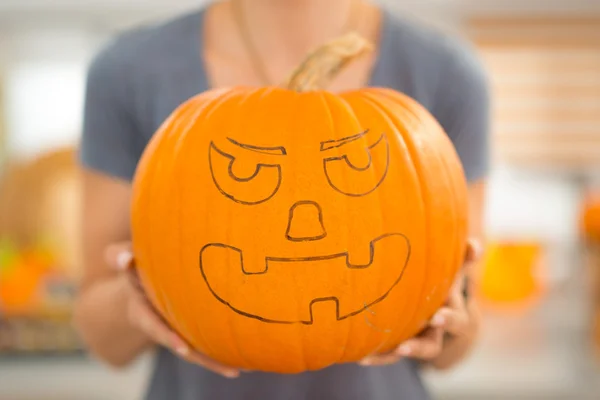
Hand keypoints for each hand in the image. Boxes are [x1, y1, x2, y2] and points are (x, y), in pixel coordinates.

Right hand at [105, 242, 239, 377]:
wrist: (139, 282)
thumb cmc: (134, 267)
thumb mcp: (124, 260)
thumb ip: (118, 257)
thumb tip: (124, 258)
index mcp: (144, 312)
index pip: (156, 327)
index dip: (169, 337)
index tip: (183, 348)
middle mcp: (162, 326)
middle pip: (182, 347)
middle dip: (201, 357)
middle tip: (224, 367)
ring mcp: (176, 330)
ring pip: (195, 350)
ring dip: (214, 361)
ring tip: (237, 370)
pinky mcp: (189, 329)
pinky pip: (203, 343)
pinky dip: (218, 352)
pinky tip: (240, 362)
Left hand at [359, 239, 481, 366]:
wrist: (436, 312)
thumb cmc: (441, 285)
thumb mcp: (452, 272)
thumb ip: (462, 259)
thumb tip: (474, 245)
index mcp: (450, 313)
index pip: (455, 318)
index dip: (448, 318)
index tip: (437, 316)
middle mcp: (436, 331)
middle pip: (433, 344)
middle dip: (422, 343)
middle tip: (410, 341)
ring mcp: (419, 340)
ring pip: (414, 352)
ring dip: (405, 351)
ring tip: (393, 349)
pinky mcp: (401, 345)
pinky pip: (391, 355)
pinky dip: (379, 357)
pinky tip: (362, 358)